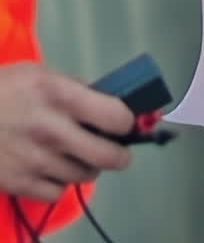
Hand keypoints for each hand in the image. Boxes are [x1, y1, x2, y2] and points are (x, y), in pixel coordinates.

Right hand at [0, 62, 133, 201]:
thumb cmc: (2, 89)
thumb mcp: (39, 74)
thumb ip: (73, 89)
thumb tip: (105, 103)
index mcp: (60, 95)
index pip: (115, 116)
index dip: (127, 122)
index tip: (126, 123)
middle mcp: (53, 130)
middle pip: (107, 155)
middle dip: (120, 155)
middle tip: (118, 151)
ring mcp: (37, 161)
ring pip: (84, 175)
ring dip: (88, 167)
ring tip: (80, 155)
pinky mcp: (20, 183)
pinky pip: (57, 192)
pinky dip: (60, 183)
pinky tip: (53, 169)